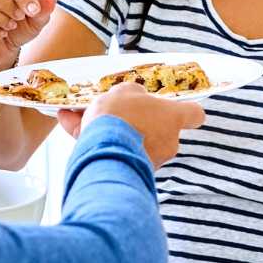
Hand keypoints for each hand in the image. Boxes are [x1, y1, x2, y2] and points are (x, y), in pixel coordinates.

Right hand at [67, 83, 204, 167]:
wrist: (104, 150)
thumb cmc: (121, 116)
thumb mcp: (125, 91)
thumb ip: (133, 94)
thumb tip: (134, 97)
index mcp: (173, 117)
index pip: (194, 114)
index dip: (187, 110)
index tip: (181, 107)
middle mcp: (167, 142)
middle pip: (156, 128)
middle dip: (135, 120)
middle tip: (113, 109)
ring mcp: (151, 160)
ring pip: (129, 140)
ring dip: (110, 130)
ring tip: (78, 114)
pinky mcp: (130, 171)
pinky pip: (113, 152)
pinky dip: (94, 140)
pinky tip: (69, 123)